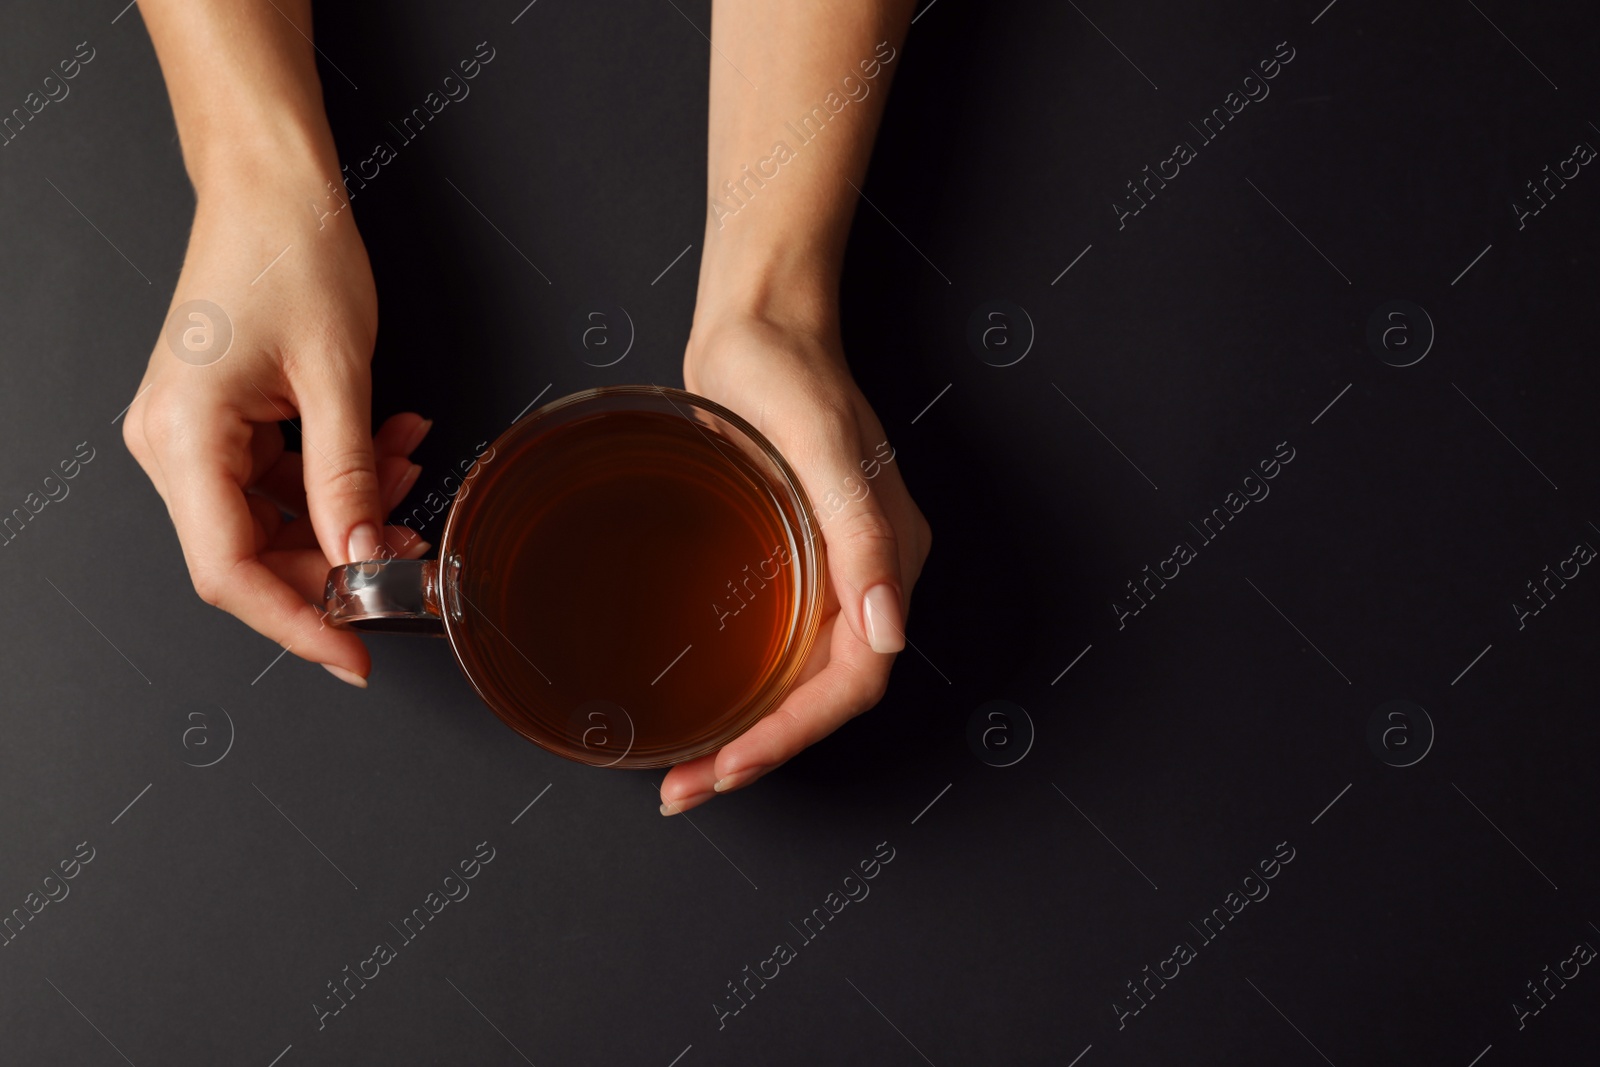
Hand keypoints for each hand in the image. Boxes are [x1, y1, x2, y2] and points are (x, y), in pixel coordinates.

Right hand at [122, 166, 426, 684]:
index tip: (355, 653)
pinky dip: (340, 476)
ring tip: (408, 469)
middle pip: (250, 554)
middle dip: (339, 561)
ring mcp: (192, 435)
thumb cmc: (292, 252)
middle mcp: (169, 444)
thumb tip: (363, 560)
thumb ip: (348, 481)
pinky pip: (280, 480)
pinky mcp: (220, 423)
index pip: (229, 571)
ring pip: (275, 520)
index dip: (296, 623)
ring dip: (350, 510)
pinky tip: (389, 445)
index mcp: (182, 437)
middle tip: (411, 553)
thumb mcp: (337, 377)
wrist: (271, 185)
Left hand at [660, 313, 930, 812]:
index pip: (856, 676)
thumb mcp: (824, 445)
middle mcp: (865, 575)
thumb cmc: (787, 369)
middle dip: (761, 750)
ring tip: (684, 771)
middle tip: (687, 788)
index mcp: (888, 556)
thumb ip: (861, 533)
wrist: (757, 322)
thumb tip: (887, 629)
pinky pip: (778, 645)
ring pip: (798, 678)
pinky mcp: (792, 559)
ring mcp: (829, 571)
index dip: (796, 732)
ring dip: (748, 732)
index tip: (730, 763)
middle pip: (823, 692)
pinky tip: (700, 706)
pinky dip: (743, 687)